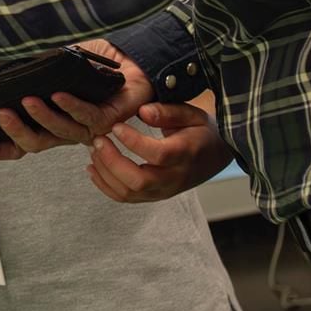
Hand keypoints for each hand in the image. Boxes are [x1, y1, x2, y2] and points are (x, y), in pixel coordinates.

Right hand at [0, 39, 154, 162]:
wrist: (129, 57)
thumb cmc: (93, 64)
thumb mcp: (54, 68)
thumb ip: (32, 74)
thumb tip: (3, 72)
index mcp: (51, 123)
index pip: (20, 144)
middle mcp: (67, 131)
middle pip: (35, 144)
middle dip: (15, 132)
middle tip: (0, 112)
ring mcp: (87, 128)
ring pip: (59, 133)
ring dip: (41, 118)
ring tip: (26, 101)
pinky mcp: (108, 120)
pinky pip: (86, 117)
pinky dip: (70, 106)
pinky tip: (58, 94)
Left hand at [88, 101, 235, 203]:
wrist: (217, 154)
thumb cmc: (201, 131)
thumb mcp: (192, 114)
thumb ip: (168, 112)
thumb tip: (141, 111)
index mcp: (185, 154)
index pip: (158, 155)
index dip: (133, 142)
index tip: (116, 126)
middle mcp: (174, 178)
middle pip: (139, 181)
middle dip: (112, 161)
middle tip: (98, 139)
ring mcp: (164, 190)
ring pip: (130, 192)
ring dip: (105, 173)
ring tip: (94, 150)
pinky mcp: (155, 195)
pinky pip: (127, 198)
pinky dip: (106, 186)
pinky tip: (93, 168)